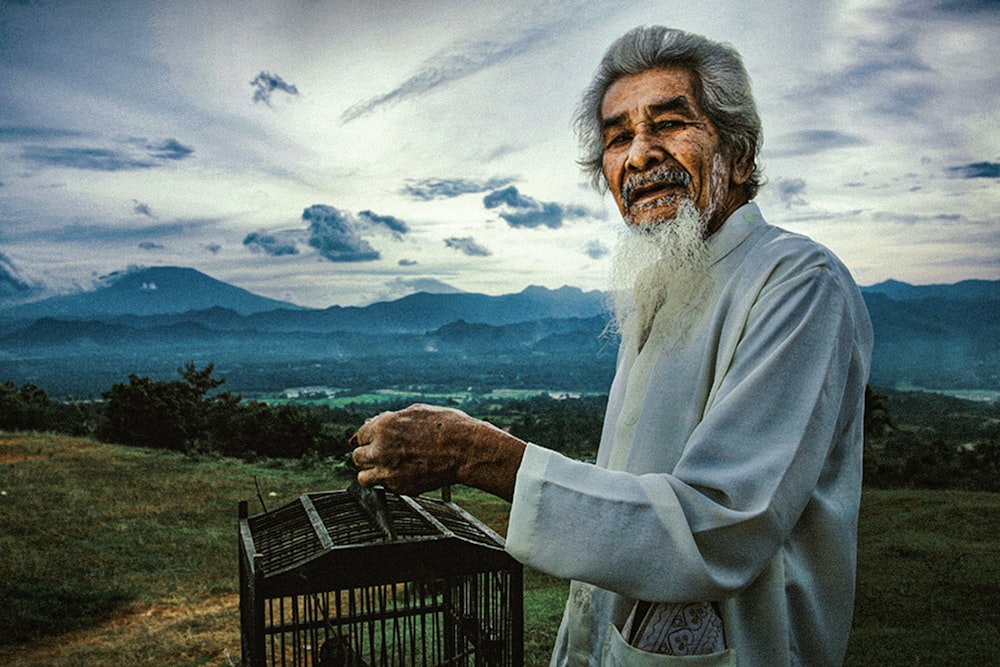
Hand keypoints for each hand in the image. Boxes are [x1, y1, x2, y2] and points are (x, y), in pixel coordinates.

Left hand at [350, 403, 525, 500]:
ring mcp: (389, 472)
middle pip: (357, 457)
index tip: (377, 440)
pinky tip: (407, 472)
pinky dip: (392, 482)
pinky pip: (385, 487)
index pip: (361, 435)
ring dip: (372, 472)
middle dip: (367, 454)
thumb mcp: (416, 412)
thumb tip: (373, 422)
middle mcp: (380, 450)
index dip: (370, 436)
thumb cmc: (446, 426)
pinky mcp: (400, 488)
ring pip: (363, 478)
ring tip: (386, 468)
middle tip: (382, 454)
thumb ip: (390, 420)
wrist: (466, 449)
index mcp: (382, 427)